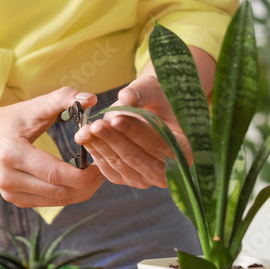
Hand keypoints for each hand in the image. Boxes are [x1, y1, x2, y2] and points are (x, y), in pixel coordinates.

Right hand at [0, 87, 104, 207]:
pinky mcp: (15, 200)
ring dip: (81, 192)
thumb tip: (91, 98)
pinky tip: (78, 181)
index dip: (83, 174)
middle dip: (87, 184)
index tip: (100, 163)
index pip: (55, 174)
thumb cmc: (9, 120)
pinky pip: (50, 203)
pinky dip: (69, 194)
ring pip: (57, 201)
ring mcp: (10, 193)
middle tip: (103, 169)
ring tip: (94, 175)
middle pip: (59, 192)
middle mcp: (9, 179)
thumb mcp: (33, 106)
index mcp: (12, 154)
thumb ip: (63, 98)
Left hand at [75, 75, 189, 188]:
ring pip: (121, 165)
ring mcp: (147, 179)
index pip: (158, 142)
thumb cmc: (157, 99)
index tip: (116, 118)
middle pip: (137, 158)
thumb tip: (126, 97)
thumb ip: (142, 92)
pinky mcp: (128, 179)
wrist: (149, 111)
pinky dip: (96, 154)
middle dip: (114, 140)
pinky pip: (109, 171)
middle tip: (95, 125)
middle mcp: (169, 171)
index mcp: (184, 149)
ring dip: (101, 147)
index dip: (136, 131)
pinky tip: (85, 138)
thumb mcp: (153, 89)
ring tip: (85, 129)